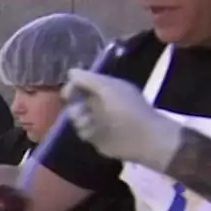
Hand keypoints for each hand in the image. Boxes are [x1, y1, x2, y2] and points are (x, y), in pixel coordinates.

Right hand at [62, 69, 184, 170]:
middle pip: (76, 100)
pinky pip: (82, 132)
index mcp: (106, 88)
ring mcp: (98, 121)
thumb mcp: (108, 88)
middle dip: (75, 104)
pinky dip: (86, 131)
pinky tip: (94, 133)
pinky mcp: (97, 137)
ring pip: (76, 117)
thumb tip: (71, 72)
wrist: (142, 137)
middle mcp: (100, 103)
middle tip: (81, 110)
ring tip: (90, 123)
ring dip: (80, 119)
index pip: (82, 82)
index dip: (73, 86)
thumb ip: (88, 79)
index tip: (68, 93)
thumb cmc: (127, 109)